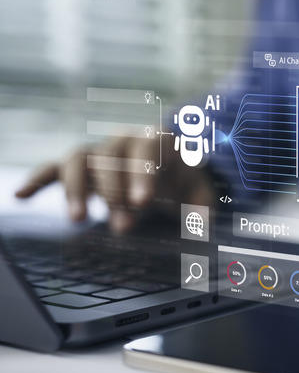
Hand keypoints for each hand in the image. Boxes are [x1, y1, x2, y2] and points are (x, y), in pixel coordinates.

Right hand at [15, 136, 212, 232]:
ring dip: (75, 188)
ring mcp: (99, 152)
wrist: (173, 165)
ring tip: (77, 218)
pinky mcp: (81, 167)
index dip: (142, 174)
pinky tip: (21, 195)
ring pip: (79, 159)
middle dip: (115, 193)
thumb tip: (203, 231)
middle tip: (124, 226)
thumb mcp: (202, 194)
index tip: (142, 202)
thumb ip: (203, 210)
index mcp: (158, 141)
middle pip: (110, 159)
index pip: (146, 151)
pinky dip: (38, 179)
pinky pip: (54, 168)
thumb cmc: (187, 182)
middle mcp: (124, 141)